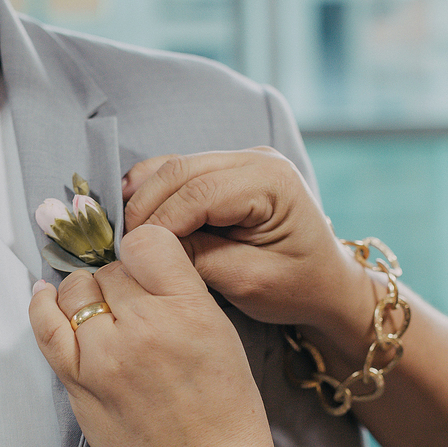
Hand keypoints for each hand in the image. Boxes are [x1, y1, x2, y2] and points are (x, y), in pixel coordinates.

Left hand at [28, 224, 280, 446]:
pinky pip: (44, 327)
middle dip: (119, 280)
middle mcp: (144, 327)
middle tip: (133, 306)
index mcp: (189, 309)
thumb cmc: (226, 414)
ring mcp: (105, 357)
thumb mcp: (221, 335)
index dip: (144, 251)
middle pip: (110, 269)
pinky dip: (42, 306)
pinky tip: (46, 298)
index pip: (147, 241)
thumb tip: (137, 266)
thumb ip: (181, 294)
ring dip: (86, 294)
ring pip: (75, 291)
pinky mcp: (78, 384)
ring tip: (103, 314)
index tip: (146, 266)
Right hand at [123, 147, 376, 348]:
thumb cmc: (298, 288)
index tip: (131, 255)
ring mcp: (243, 159)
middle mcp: (258, 159)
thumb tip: (146, 247)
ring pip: (175, 166)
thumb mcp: (249, 281)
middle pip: (180, 170)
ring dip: (144, 196)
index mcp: (271, 182)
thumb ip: (198, 259)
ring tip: (123, 233)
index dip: (157, 223)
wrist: (328, 284)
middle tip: (119, 246)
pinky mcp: (230, 169)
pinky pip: (182, 172)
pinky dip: (155, 192)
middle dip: (143, 207)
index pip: (198, 193)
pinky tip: (136, 218)